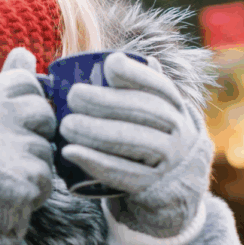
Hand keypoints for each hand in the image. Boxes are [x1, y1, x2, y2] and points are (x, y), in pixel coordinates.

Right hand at [0, 47, 56, 244]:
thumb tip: (24, 51)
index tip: (14, 122)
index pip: (25, 81)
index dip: (29, 103)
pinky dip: (39, 187)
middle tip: (12, 151)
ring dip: (38, 162)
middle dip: (38, 133)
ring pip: (48, 145)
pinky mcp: (20, 177)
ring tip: (11, 172)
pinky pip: (48, 174)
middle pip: (42, 111)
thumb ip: (5, 84)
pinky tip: (16, 191)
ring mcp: (1, 147)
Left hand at [60, 52, 213, 237]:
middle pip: (144, 111)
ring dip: (97, 132)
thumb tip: (112, 59)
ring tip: (66, 124)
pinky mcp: (152, 185)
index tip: (109, 65)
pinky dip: (95, 162)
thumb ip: (137, 86)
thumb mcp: (153, 109)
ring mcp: (168, 159)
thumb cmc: (150, 134)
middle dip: (106, 101)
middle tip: (73, 95)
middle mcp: (177, 130)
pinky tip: (70, 152)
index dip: (136, 73)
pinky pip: (124, 174)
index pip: (159, 85)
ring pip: (135, 141)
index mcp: (174, 105)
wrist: (174, 182)